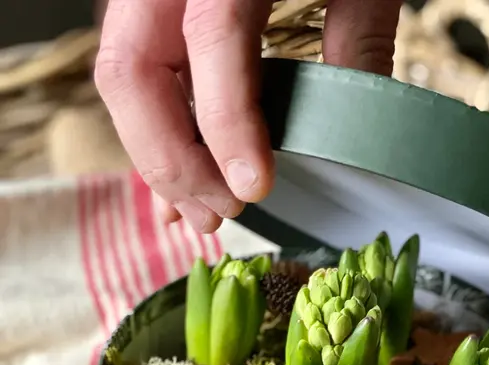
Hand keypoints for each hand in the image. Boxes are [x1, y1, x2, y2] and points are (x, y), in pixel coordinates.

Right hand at [95, 0, 402, 233]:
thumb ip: (356, 31)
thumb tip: (358, 123)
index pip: (211, 36)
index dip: (226, 120)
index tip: (252, 185)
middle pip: (133, 69)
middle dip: (173, 158)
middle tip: (221, 213)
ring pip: (123, 80)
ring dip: (159, 159)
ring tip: (204, 214)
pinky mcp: (152, 9)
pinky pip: (139, 77)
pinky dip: (159, 135)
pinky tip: (183, 183)